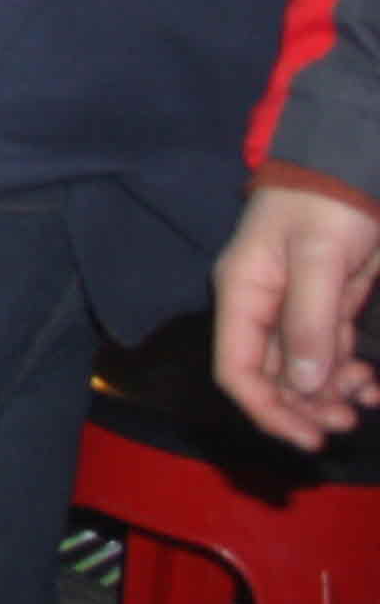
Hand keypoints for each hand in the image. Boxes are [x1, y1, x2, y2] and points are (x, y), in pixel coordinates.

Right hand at [212, 177, 379, 450]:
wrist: (348, 166)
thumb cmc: (325, 206)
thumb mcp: (319, 259)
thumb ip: (310, 322)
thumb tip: (306, 385)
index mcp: (243, 295)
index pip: (237, 369)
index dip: (267, 410)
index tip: (309, 437)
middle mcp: (261, 308)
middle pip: (269, 378)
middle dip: (305, 407)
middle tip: (347, 421)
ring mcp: (292, 309)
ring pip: (301, 372)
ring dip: (330, 394)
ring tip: (366, 396)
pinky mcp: (323, 306)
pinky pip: (328, 354)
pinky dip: (346, 374)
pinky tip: (369, 382)